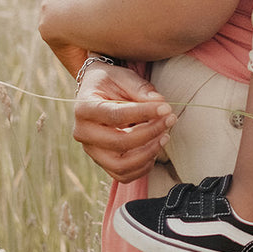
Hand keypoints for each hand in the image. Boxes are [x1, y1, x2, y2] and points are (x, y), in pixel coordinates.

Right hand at [73, 62, 176, 183]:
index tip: (166, 108)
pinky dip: (143, 167)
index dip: (144, 113)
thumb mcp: (123, 76)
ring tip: (165, 135)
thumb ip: (140, 88)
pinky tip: (155, 148)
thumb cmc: (110, 82)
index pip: (116, 115)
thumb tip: (160, 102)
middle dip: (150, 133)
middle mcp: (83, 133)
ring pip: (121, 166)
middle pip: (119, 143)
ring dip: (148, 153)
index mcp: (84, 108)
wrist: (96, 91)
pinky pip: (123, 175)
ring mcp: (91, 151)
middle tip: (170, 119)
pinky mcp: (102, 162)